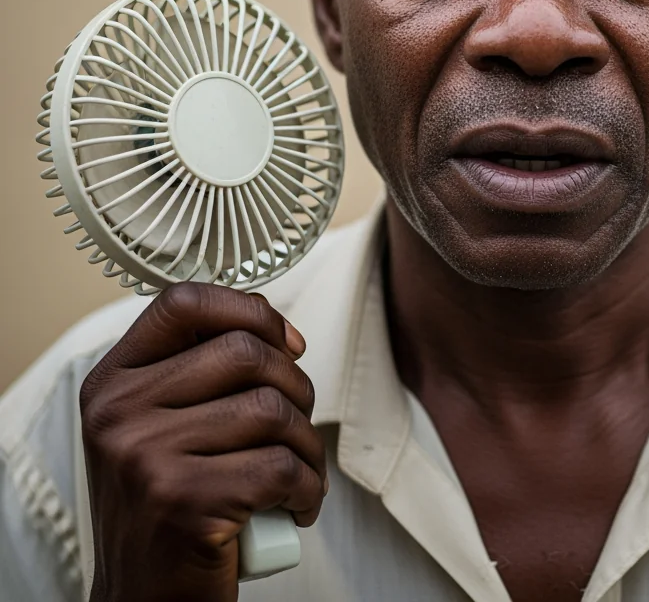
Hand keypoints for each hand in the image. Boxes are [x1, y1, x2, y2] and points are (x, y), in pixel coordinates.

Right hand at [80, 283, 326, 601]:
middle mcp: (119, 413)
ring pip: (273, 410)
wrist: (146, 599)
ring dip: (308, 445)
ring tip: (298, 471)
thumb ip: (200, 368)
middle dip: (296, 386)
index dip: (249, 310)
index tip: (285, 343)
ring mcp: (146, 458)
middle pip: (246, 352)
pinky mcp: (184, 503)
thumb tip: (278, 331)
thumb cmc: (172, 503)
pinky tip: (294, 505)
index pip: (185, 302)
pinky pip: (282, 467)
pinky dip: (308, 487)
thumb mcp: (161, 425)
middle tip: (296, 425)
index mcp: (113, 381)